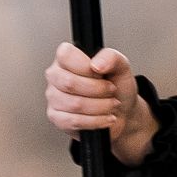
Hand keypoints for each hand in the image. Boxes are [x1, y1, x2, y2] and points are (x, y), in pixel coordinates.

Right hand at [44, 43, 158, 165]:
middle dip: (99, 89)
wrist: (123, 111)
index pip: (65, 55)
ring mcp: (53, 98)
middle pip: (69, 83)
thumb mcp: (121, 67)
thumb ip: (111, 57)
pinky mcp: (56, 118)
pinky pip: (73, 121)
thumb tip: (96, 64)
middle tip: (111, 90)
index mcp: (66, 59)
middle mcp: (56, 76)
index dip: (87, 67)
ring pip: (74, 104)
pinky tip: (106, 117)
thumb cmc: (118, 87)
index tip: (101, 73)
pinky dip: (96, 121)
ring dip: (101, 106)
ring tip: (111, 104)